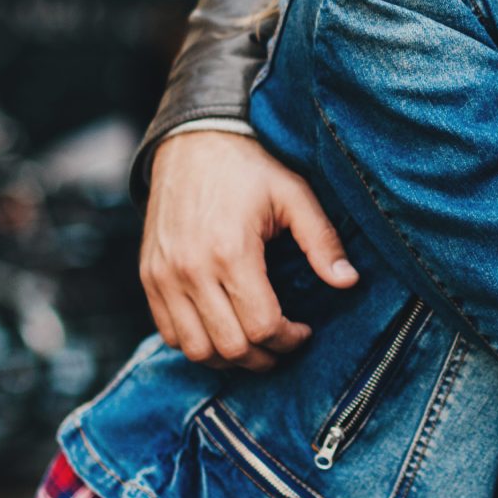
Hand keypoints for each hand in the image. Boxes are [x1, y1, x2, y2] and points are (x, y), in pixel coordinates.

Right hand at [140, 131, 356, 369]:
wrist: (191, 141)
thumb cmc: (247, 167)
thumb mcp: (294, 194)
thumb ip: (321, 241)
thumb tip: (348, 282)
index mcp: (230, 251)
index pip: (262, 326)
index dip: (289, 339)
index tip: (303, 330)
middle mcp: (191, 269)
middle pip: (230, 346)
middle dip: (264, 355)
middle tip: (283, 343)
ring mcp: (164, 276)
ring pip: (196, 349)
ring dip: (230, 356)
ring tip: (254, 342)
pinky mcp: (149, 276)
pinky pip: (169, 333)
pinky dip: (197, 343)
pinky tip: (223, 328)